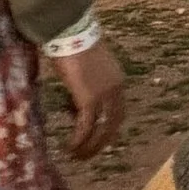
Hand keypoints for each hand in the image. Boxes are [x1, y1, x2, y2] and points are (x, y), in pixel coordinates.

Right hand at [56, 36, 125, 160]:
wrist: (71, 33)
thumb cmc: (75, 44)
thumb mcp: (88, 66)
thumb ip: (89, 83)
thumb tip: (77, 98)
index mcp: (118, 81)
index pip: (118, 111)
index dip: (108, 127)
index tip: (98, 137)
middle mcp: (116, 90)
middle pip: (113, 124)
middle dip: (102, 142)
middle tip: (89, 154)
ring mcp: (104, 96)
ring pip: (101, 129)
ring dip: (90, 146)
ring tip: (78, 156)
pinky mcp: (89, 100)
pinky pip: (86, 126)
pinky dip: (79, 140)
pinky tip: (71, 148)